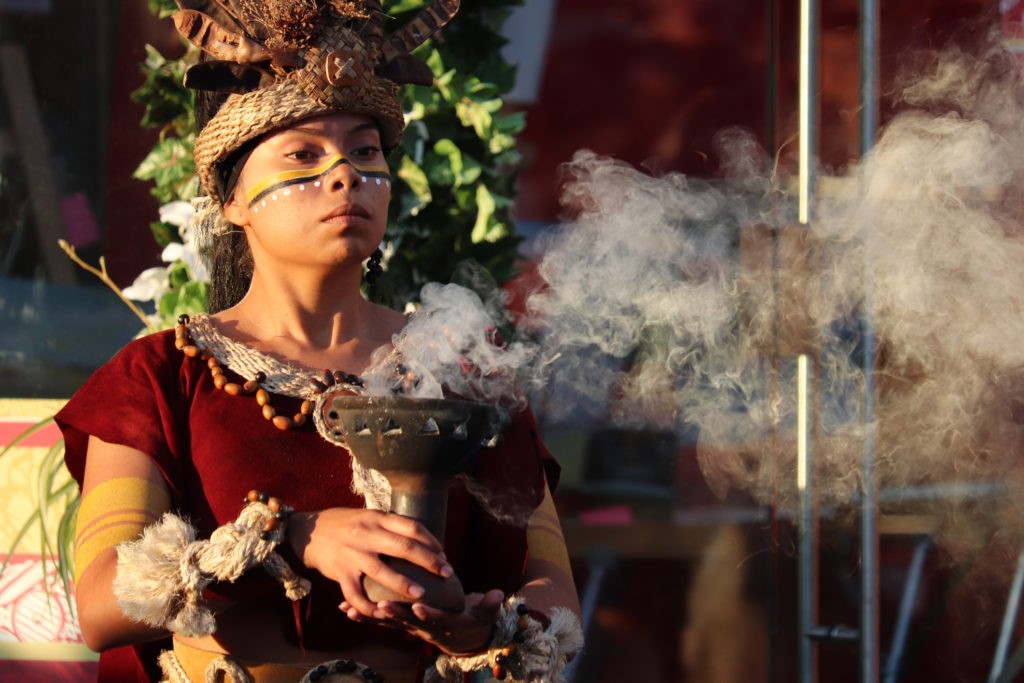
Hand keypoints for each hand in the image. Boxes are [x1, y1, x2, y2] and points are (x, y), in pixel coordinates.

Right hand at [287, 508, 453, 616]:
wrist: (310, 531)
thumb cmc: (347, 525)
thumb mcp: (369, 516)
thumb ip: (391, 525)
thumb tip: (422, 537)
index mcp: (377, 517)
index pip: (412, 527)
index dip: (431, 541)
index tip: (444, 554)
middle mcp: (366, 533)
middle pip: (403, 546)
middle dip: (429, 561)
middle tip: (447, 573)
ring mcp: (352, 553)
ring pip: (381, 571)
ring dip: (403, 584)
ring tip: (421, 595)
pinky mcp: (340, 571)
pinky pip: (355, 593)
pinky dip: (368, 606)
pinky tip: (382, 613)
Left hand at [341, 589, 504, 654]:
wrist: (461, 637)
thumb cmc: (473, 621)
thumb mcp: (484, 615)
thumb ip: (490, 606)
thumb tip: (499, 595)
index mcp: (444, 624)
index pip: (436, 620)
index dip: (429, 615)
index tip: (421, 608)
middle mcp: (423, 629)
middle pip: (406, 622)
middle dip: (393, 615)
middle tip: (380, 606)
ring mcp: (409, 627)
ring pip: (388, 622)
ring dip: (370, 616)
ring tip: (351, 610)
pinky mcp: (400, 623)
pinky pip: (379, 620)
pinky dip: (363, 614)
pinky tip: (345, 609)